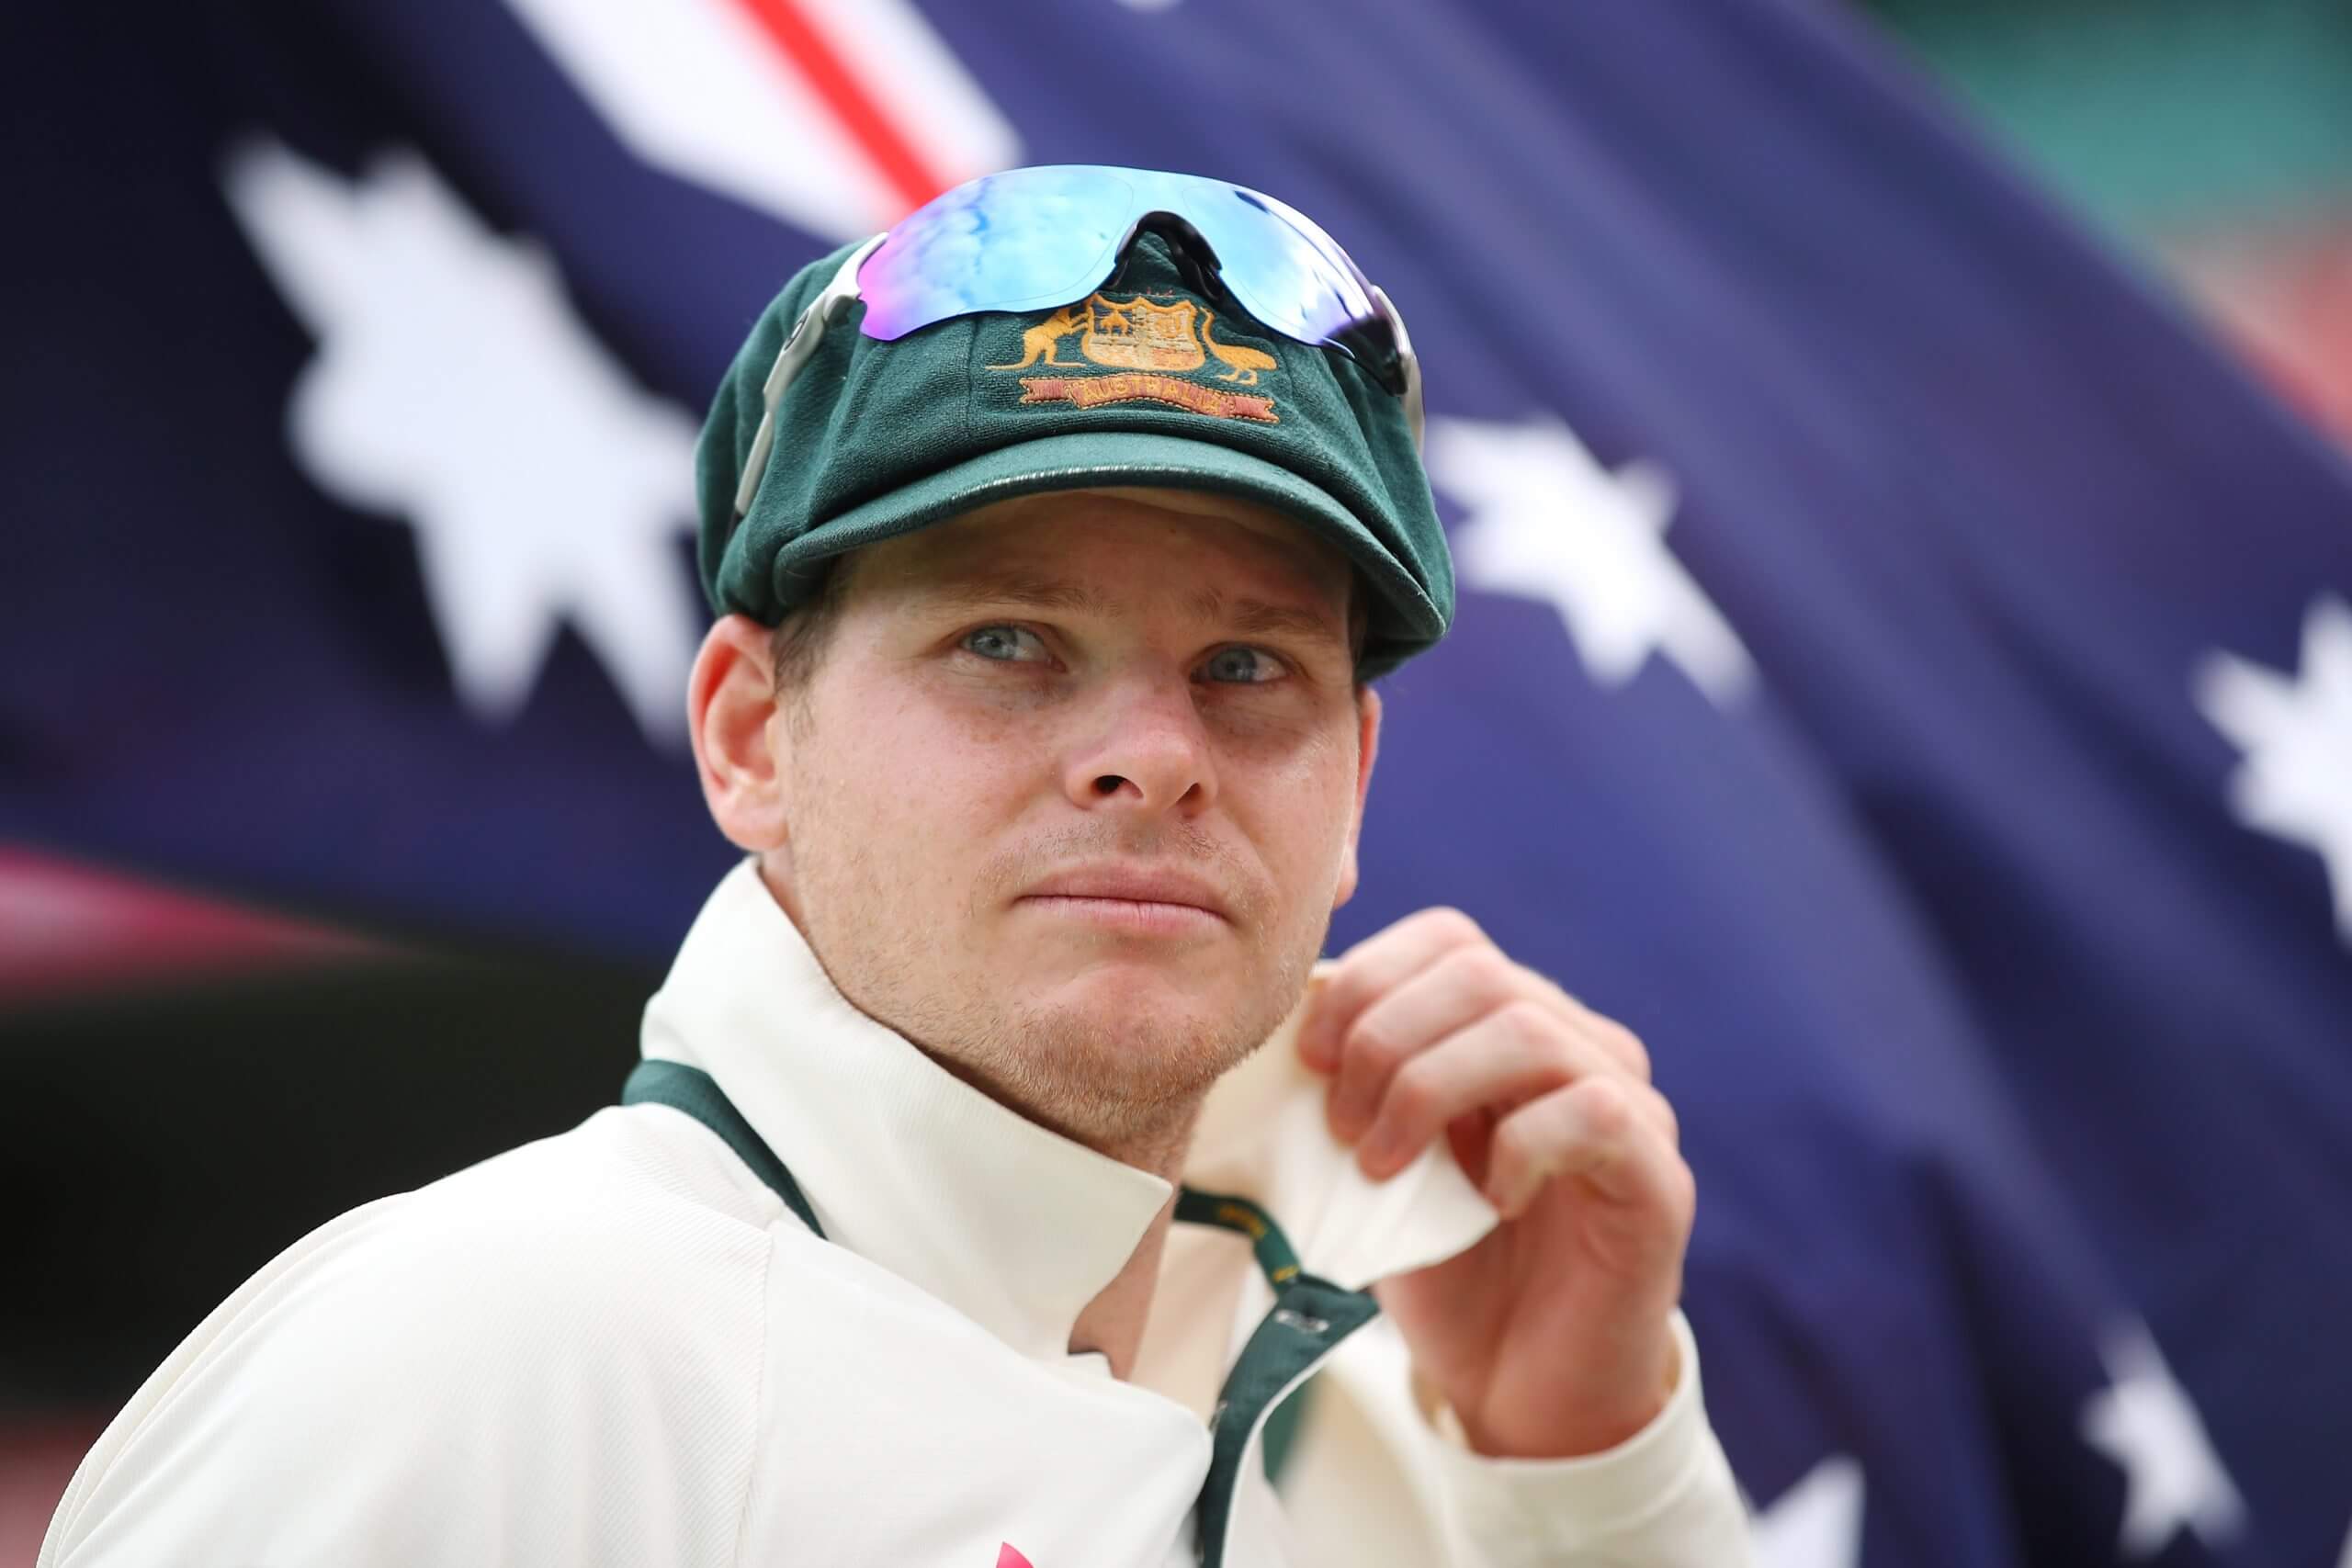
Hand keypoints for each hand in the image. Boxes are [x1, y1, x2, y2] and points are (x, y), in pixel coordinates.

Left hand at [1296, 908, 1693, 1459]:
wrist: (1521, 1391)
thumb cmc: (1447, 1268)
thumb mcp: (1377, 1161)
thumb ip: (1351, 1088)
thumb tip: (1285, 1025)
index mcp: (1512, 1023)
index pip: (1448, 938)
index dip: (1369, 978)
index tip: (1308, 1055)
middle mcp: (1581, 1044)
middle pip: (1478, 973)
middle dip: (1383, 1039)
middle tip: (1339, 1126)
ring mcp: (1629, 1104)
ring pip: (1527, 1031)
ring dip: (1428, 1090)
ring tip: (1382, 1165)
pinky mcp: (1657, 1176)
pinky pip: (1593, 1113)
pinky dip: (1519, 1148)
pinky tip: (1487, 1200)